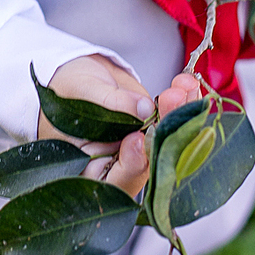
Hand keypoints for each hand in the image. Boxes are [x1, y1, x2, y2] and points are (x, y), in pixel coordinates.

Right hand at [38, 55, 201, 196]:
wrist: (74, 73)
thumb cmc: (65, 88)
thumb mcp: (80, 90)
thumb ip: (110, 103)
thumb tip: (145, 109)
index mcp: (89, 172)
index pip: (114, 180)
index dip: (130, 165)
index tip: (137, 139)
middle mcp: (120, 168)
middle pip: (150, 164)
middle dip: (168, 131)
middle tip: (173, 99)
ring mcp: (140, 151)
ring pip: (170, 144)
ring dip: (182, 115)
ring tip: (183, 87)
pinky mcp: (155, 133)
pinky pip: (175, 126)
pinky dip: (186, 106)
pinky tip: (188, 86)